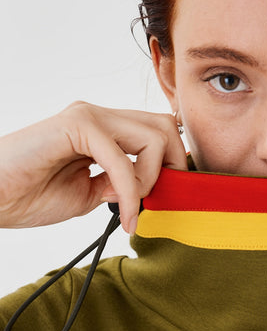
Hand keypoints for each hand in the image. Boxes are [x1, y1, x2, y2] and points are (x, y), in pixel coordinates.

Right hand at [0, 101, 186, 233]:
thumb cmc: (29, 195)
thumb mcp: (90, 194)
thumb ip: (119, 184)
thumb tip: (148, 187)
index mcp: (104, 129)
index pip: (159, 133)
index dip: (171, 166)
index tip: (159, 201)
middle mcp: (100, 116)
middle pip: (166, 125)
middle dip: (173, 167)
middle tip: (155, 201)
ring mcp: (88, 116)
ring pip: (154, 135)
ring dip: (150, 179)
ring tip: (127, 207)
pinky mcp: (76, 125)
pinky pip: (122, 157)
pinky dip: (131, 191)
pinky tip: (123, 215)